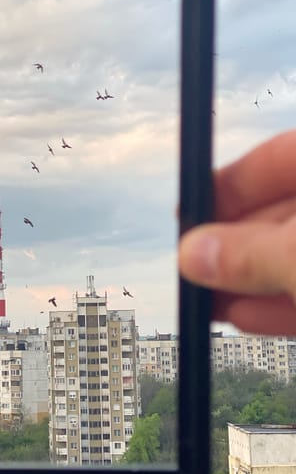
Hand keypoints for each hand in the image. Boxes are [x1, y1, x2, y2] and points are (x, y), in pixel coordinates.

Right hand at [179, 129, 295, 334]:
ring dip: (253, 279)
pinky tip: (248, 315)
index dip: (226, 186)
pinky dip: (284, 300)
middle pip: (283, 210)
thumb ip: (248, 254)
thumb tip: (194, 253)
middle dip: (236, 245)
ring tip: (211, 302)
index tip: (189, 215)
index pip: (275, 158)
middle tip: (195, 269)